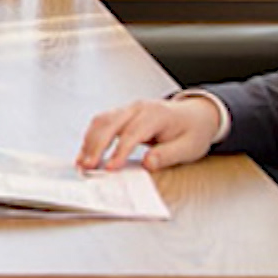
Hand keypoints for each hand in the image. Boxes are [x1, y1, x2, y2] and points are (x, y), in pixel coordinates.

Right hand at [77, 95, 223, 173]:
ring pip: (102, 121)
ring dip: (89, 141)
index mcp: (156, 115)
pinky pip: (102, 122)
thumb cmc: (192, 131)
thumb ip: (168, 155)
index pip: (132, 133)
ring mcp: (129, 109)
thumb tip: (148, 163)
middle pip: (110, 123)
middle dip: (96, 146)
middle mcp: (139, 108)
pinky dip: (91, 137)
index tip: (110, 168)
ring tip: (82, 162)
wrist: (195, 115)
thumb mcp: (188, 147)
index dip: (119, 152)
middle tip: (87, 167)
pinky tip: (86, 152)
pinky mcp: (122, 114)